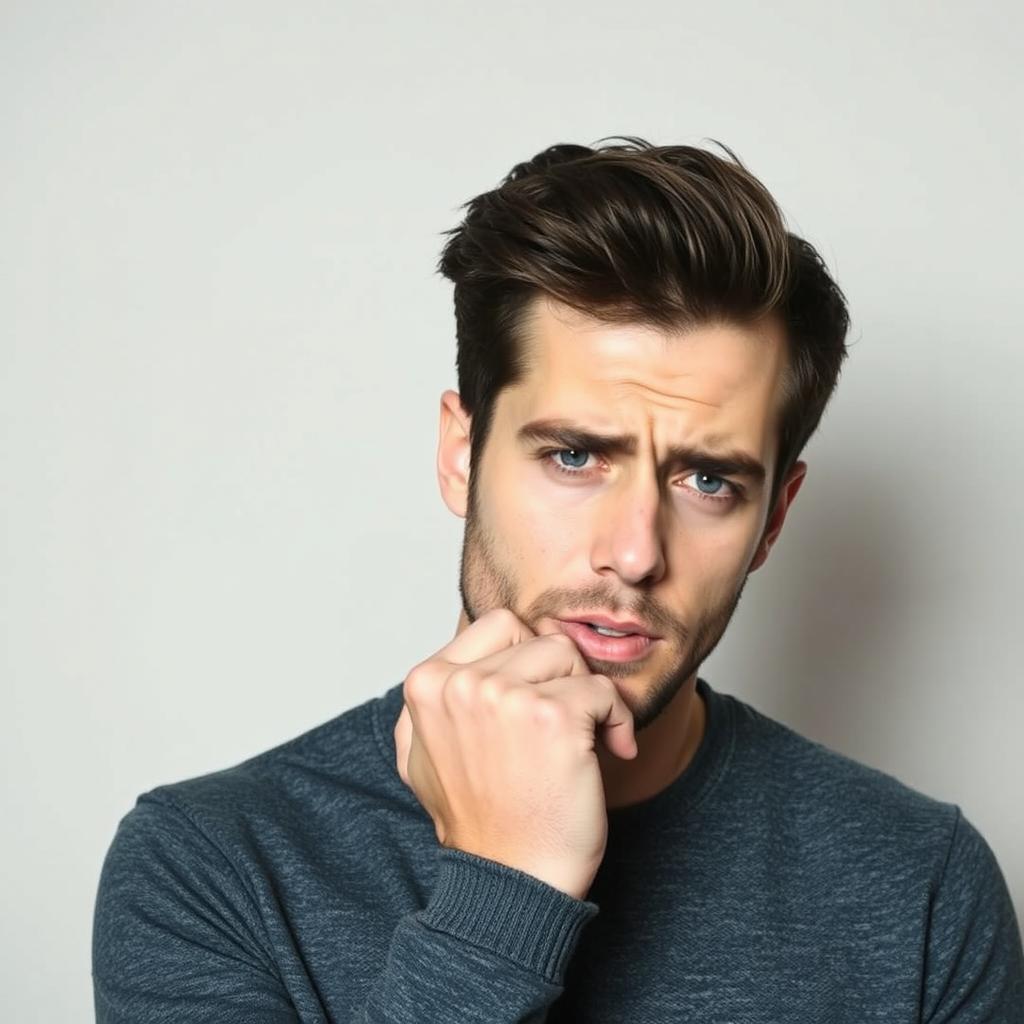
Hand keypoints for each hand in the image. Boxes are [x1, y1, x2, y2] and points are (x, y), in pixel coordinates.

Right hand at [394, 608, 636, 899]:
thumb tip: (459, 663)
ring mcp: (505, 697)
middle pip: (538, 638)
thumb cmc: (480, 821)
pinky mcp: (553, 717)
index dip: (530, 658)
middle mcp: (460, 684)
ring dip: (587, 695)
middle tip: (566, 721)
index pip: (500, 624)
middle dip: (561, 676)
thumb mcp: (422, 756)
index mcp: (426, 684)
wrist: (511, 882)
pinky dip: (618, 721)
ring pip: (571, 655)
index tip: (538, 700)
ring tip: (585, 739)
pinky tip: (610, 752)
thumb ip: (435, 701)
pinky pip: (604, 690)